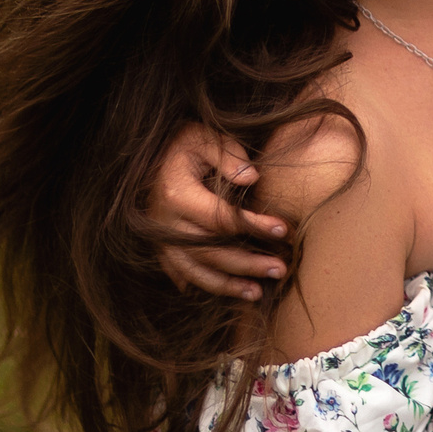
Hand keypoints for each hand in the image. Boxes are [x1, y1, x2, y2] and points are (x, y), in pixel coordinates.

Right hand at [146, 122, 290, 299]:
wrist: (149, 154)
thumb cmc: (186, 143)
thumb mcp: (206, 138)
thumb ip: (229, 156)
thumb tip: (252, 178)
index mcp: (176, 194)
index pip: (220, 218)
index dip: (253, 225)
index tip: (283, 230)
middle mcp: (164, 222)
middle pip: (210, 252)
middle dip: (247, 264)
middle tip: (280, 270)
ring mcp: (159, 239)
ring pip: (194, 270)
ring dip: (227, 285)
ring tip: (258, 293)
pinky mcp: (159, 247)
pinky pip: (181, 273)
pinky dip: (204, 285)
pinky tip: (227, 293)